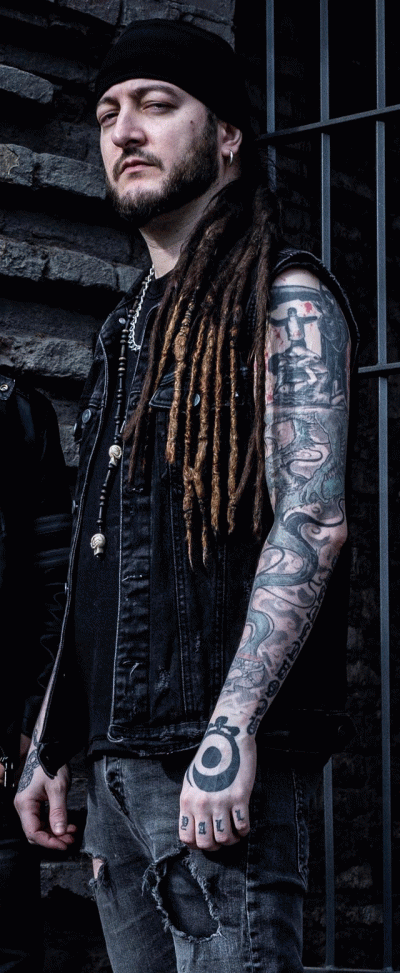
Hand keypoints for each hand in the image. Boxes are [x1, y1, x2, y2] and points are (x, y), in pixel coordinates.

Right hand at [14, 746, 75, 850]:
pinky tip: (67, 824)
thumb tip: (60, 832)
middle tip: (70, 839)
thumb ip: (59, 812)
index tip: (64, 844)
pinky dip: (54, 822)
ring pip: (40, 826)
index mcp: (25, 804)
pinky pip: (42, 818)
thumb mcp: (58, 788)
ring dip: (55, 831)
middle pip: (35, 832)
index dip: (49, 842)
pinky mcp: (34, 801)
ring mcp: (28, 803)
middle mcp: (23, 806)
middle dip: (53, 838)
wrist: (48, 747)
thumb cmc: (50, 763)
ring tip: (72, 832)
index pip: (33, 832)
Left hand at [179, 716, 256, 851]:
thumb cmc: (208, 759)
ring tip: (234, 833)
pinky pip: (242, 826)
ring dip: (231, 840)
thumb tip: (194, 825)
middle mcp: (202, 804)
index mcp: (187, 800)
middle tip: (221, 838)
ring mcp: (221, 801)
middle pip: (206, 843)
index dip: (197, 845)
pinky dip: (244, 831)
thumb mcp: (191, 780)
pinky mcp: (239, 797)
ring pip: (225, 838)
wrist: (226, 738)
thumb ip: (191, 803)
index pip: (186, 837)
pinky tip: (243, 825)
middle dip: (215, 847)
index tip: (206, 840)